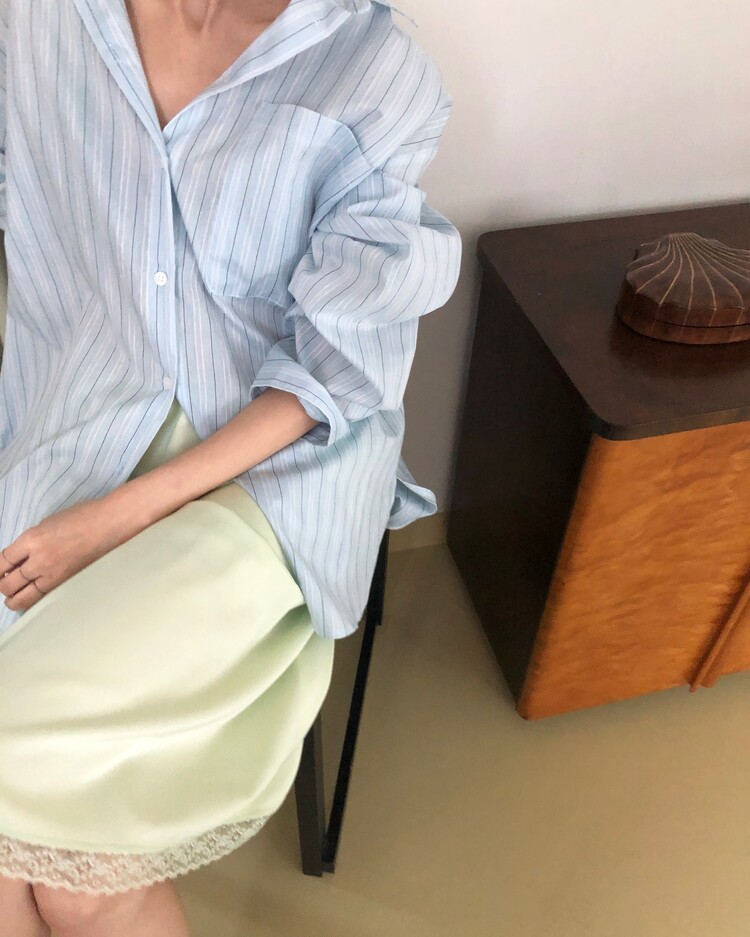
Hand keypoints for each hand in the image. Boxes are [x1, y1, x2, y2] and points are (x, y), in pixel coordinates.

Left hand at [0, 495, 150, 611]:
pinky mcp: (66, 584)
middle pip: (7, 583)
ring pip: (20, 597)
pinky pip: (40, 598)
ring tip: (14, 594)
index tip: (0, 571)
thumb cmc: (83, 517)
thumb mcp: (48, 524)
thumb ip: (30, 542)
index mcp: (31, 539)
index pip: (2, 561)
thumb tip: (19, 557)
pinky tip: (31, 596)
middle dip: (2, 584)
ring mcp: (53, 575)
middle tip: (6, 581)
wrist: (111, 524)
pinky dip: (31, 599)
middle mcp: (38, 560)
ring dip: (12, 596)